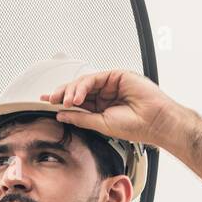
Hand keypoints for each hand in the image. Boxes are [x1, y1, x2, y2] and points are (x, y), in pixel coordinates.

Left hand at [39, 69, 186, 150]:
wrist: (155, 122)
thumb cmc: (135, 126)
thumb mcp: (100, 124)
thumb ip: (81, 118)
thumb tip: (62, 115)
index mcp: (101, 106)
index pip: (77, 101)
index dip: (61, 101)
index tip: (46, 103)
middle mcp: (105, 94)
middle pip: (77, 89)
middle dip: (61, 94)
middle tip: (50, 100)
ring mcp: (111, 84)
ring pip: (84, 83)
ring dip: (70, 91)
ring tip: (64, 102)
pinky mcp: (117, 75)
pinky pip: (94, 78)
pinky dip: (83, 87)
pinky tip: (76, 97)